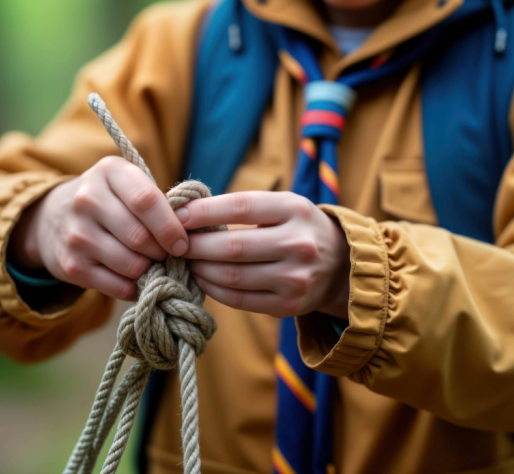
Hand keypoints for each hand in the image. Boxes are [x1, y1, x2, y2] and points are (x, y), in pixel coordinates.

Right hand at [8, 156, 188, 299]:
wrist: (53, 218)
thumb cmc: (109, 201)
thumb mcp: (128, 185)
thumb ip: (159, 202)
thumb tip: (193, 236)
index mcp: (109, 171)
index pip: (146, 200)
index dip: (170, 226)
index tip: (183, 243)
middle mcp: (87, 199)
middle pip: (140, 237)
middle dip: (162, 252)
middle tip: (167, 255)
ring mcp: (76, 233)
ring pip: (131, 264)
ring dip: (149, 270)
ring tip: (151, 264)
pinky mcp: (71, 266)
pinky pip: (117, 286)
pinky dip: (134, 287)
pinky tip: (136, 279)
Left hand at [177, 191, 349, 318]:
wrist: (340, 266)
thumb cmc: (297, 228)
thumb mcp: (282, 206)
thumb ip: (241, 208)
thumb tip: (185, 213)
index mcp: (295, 210)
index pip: (239, 207)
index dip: (202, 212)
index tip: (176, 215)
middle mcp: (298, 244)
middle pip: (232, 247)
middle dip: (194, 245)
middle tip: (173, 243)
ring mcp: (295, 279)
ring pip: (232, 276)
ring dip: (200, 268)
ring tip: (185, 261)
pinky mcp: (288, 306)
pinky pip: (239, 300)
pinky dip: (213, 289)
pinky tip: (202, 278)